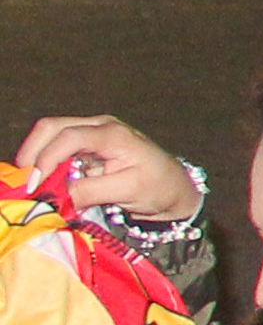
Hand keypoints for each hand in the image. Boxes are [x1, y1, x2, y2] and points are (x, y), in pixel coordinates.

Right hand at [13, 118, 196, 224]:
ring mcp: (90, 136)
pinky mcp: (85, 149)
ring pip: (49, 137)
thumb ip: (91, 192)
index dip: (46, 159)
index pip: (69, 137)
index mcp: (112, 134)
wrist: (173, 188)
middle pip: (51, 128)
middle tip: (27, 183)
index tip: (35, 184)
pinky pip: (56, 152)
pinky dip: (46, 166)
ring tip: (37, 186)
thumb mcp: (128, 190)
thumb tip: (56, 196)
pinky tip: (48, 185)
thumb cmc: (159, 185)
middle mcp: (98, 128)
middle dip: (32, 153)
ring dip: (37, 160)